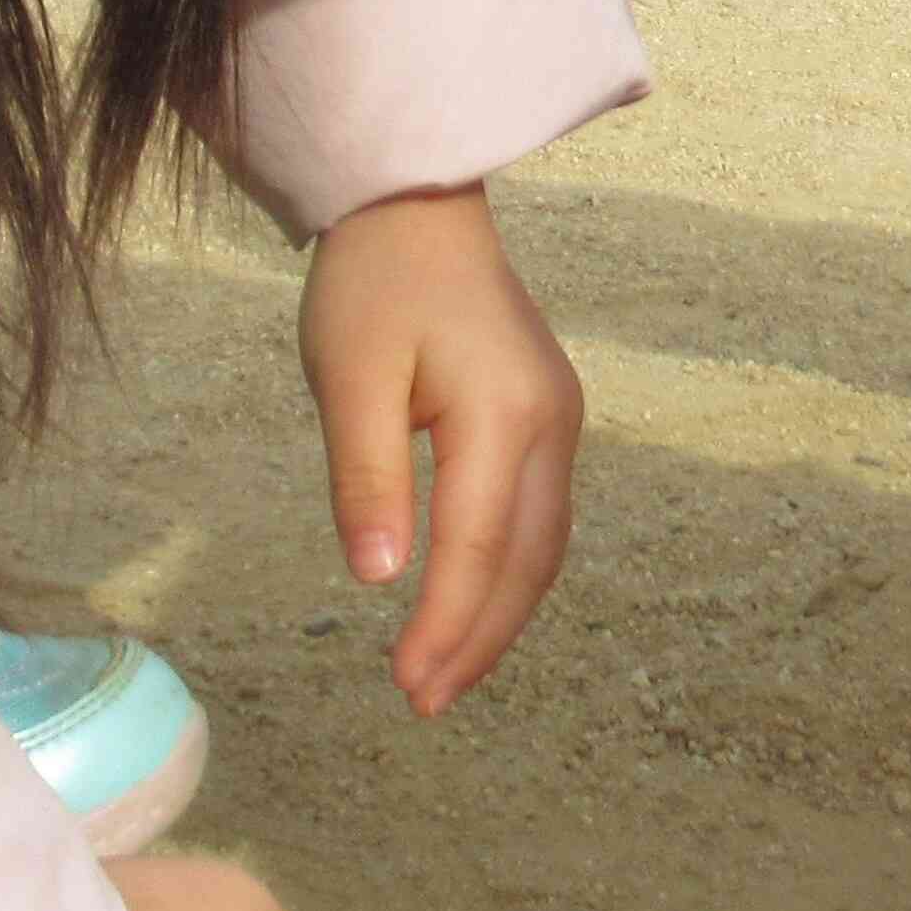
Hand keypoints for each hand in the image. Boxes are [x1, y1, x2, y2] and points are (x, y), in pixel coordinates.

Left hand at [299, 184, 582, 716]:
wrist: (418, 209)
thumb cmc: (373, 286)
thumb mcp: (349, 378)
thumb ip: (367, 478)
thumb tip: (381, 578)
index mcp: (502, 412)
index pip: (477, 546)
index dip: (445, 624)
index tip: (406, 684)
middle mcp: (551, 423)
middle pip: (526, 561)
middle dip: (478, 638)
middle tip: (424, 701)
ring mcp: (560, 421)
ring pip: (543, 547)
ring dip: (499, 616)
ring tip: (447, 676)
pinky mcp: (550, 418)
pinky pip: (540, 518)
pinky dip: (510, 575)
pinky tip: (472, 606)